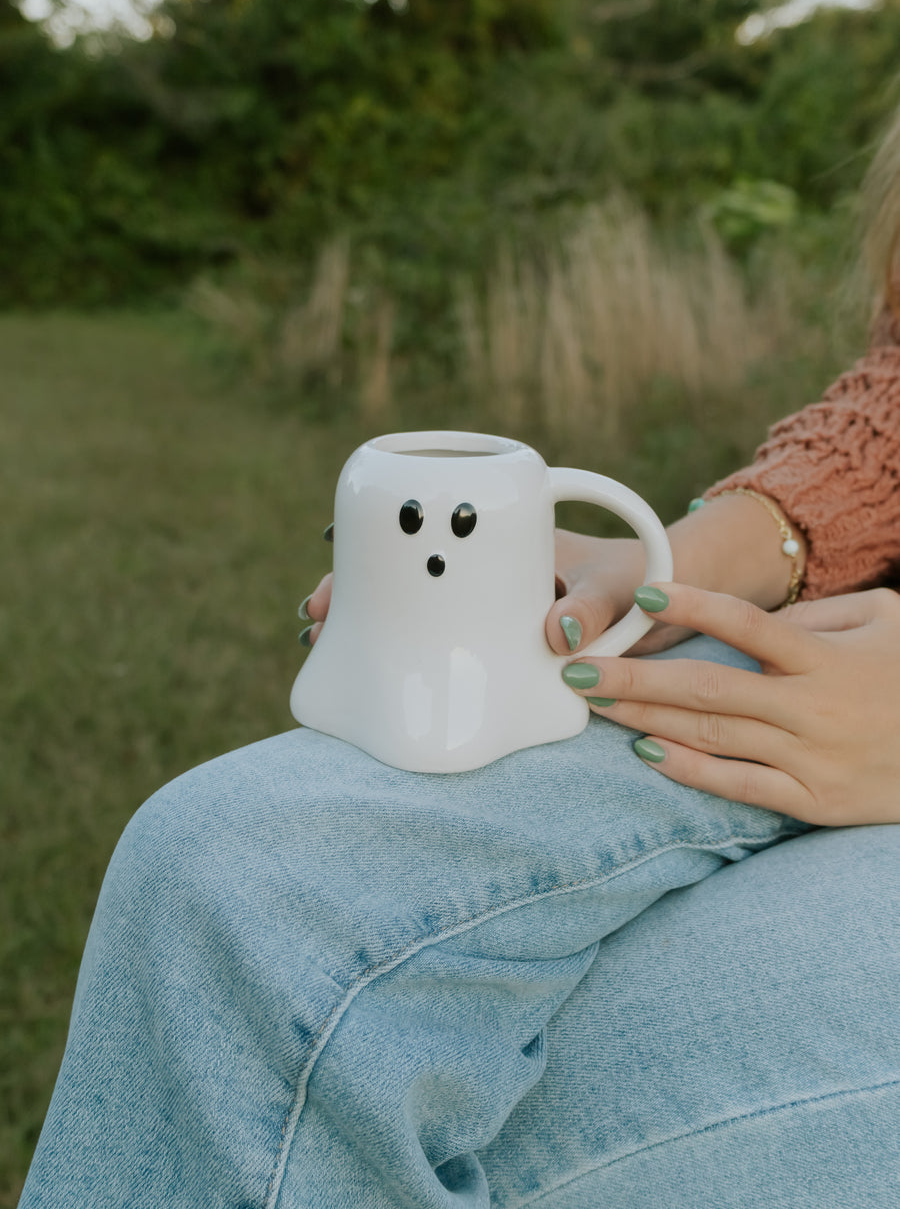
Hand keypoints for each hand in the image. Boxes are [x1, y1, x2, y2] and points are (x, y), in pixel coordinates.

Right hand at [304, 532, 689, 654]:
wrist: (663, 606)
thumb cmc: (639, 580)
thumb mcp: (616, 587)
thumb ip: (593, 607)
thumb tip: (558, 635)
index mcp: (502, 541)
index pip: (427, 528)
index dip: (380, 540)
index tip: (339, 553)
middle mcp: (480, 575)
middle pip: (403, 574)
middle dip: (353, 589)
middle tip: (316, 614)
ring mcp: (479, 614)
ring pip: (408, 614)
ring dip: (365, 627)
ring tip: (321, 645)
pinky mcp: (487, 649)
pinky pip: (435, 653)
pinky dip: (398, 661)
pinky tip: (367, 680)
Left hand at [563, 583, 899, 825]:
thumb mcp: (885, 623)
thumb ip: (818, 615)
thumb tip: (750, 620)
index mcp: (828, 659)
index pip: (750, 625)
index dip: (696, 607)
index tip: (644, 592)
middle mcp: (814, 709)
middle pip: (710, 688)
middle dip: (636, 677)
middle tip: (576, 666)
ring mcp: (811, 760)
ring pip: (712, 737)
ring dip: (645, 718)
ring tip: (594, 702)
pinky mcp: (813, 802)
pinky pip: (738, 786)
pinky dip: (688, 770)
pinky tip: (643, 751)